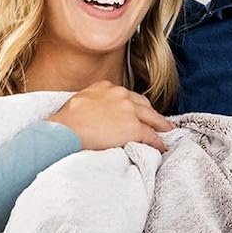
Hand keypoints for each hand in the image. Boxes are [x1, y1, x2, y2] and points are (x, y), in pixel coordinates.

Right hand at [47, 81, 173, 152]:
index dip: (135, 105)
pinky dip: (157, 142)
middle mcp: (120, 94)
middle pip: (143, 104)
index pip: (127, 95)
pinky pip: (150, 135)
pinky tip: (160, 146)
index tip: (138, 111)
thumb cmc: (66, 120)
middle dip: (151, 113)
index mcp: (106, 86)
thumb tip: (92, 111)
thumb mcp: (79, 100)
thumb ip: (92, 101)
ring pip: (151, 118)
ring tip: (165, 132)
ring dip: (159, 125)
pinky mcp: (133, 128)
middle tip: (159, 121)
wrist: (66, 130)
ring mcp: (128, 111)